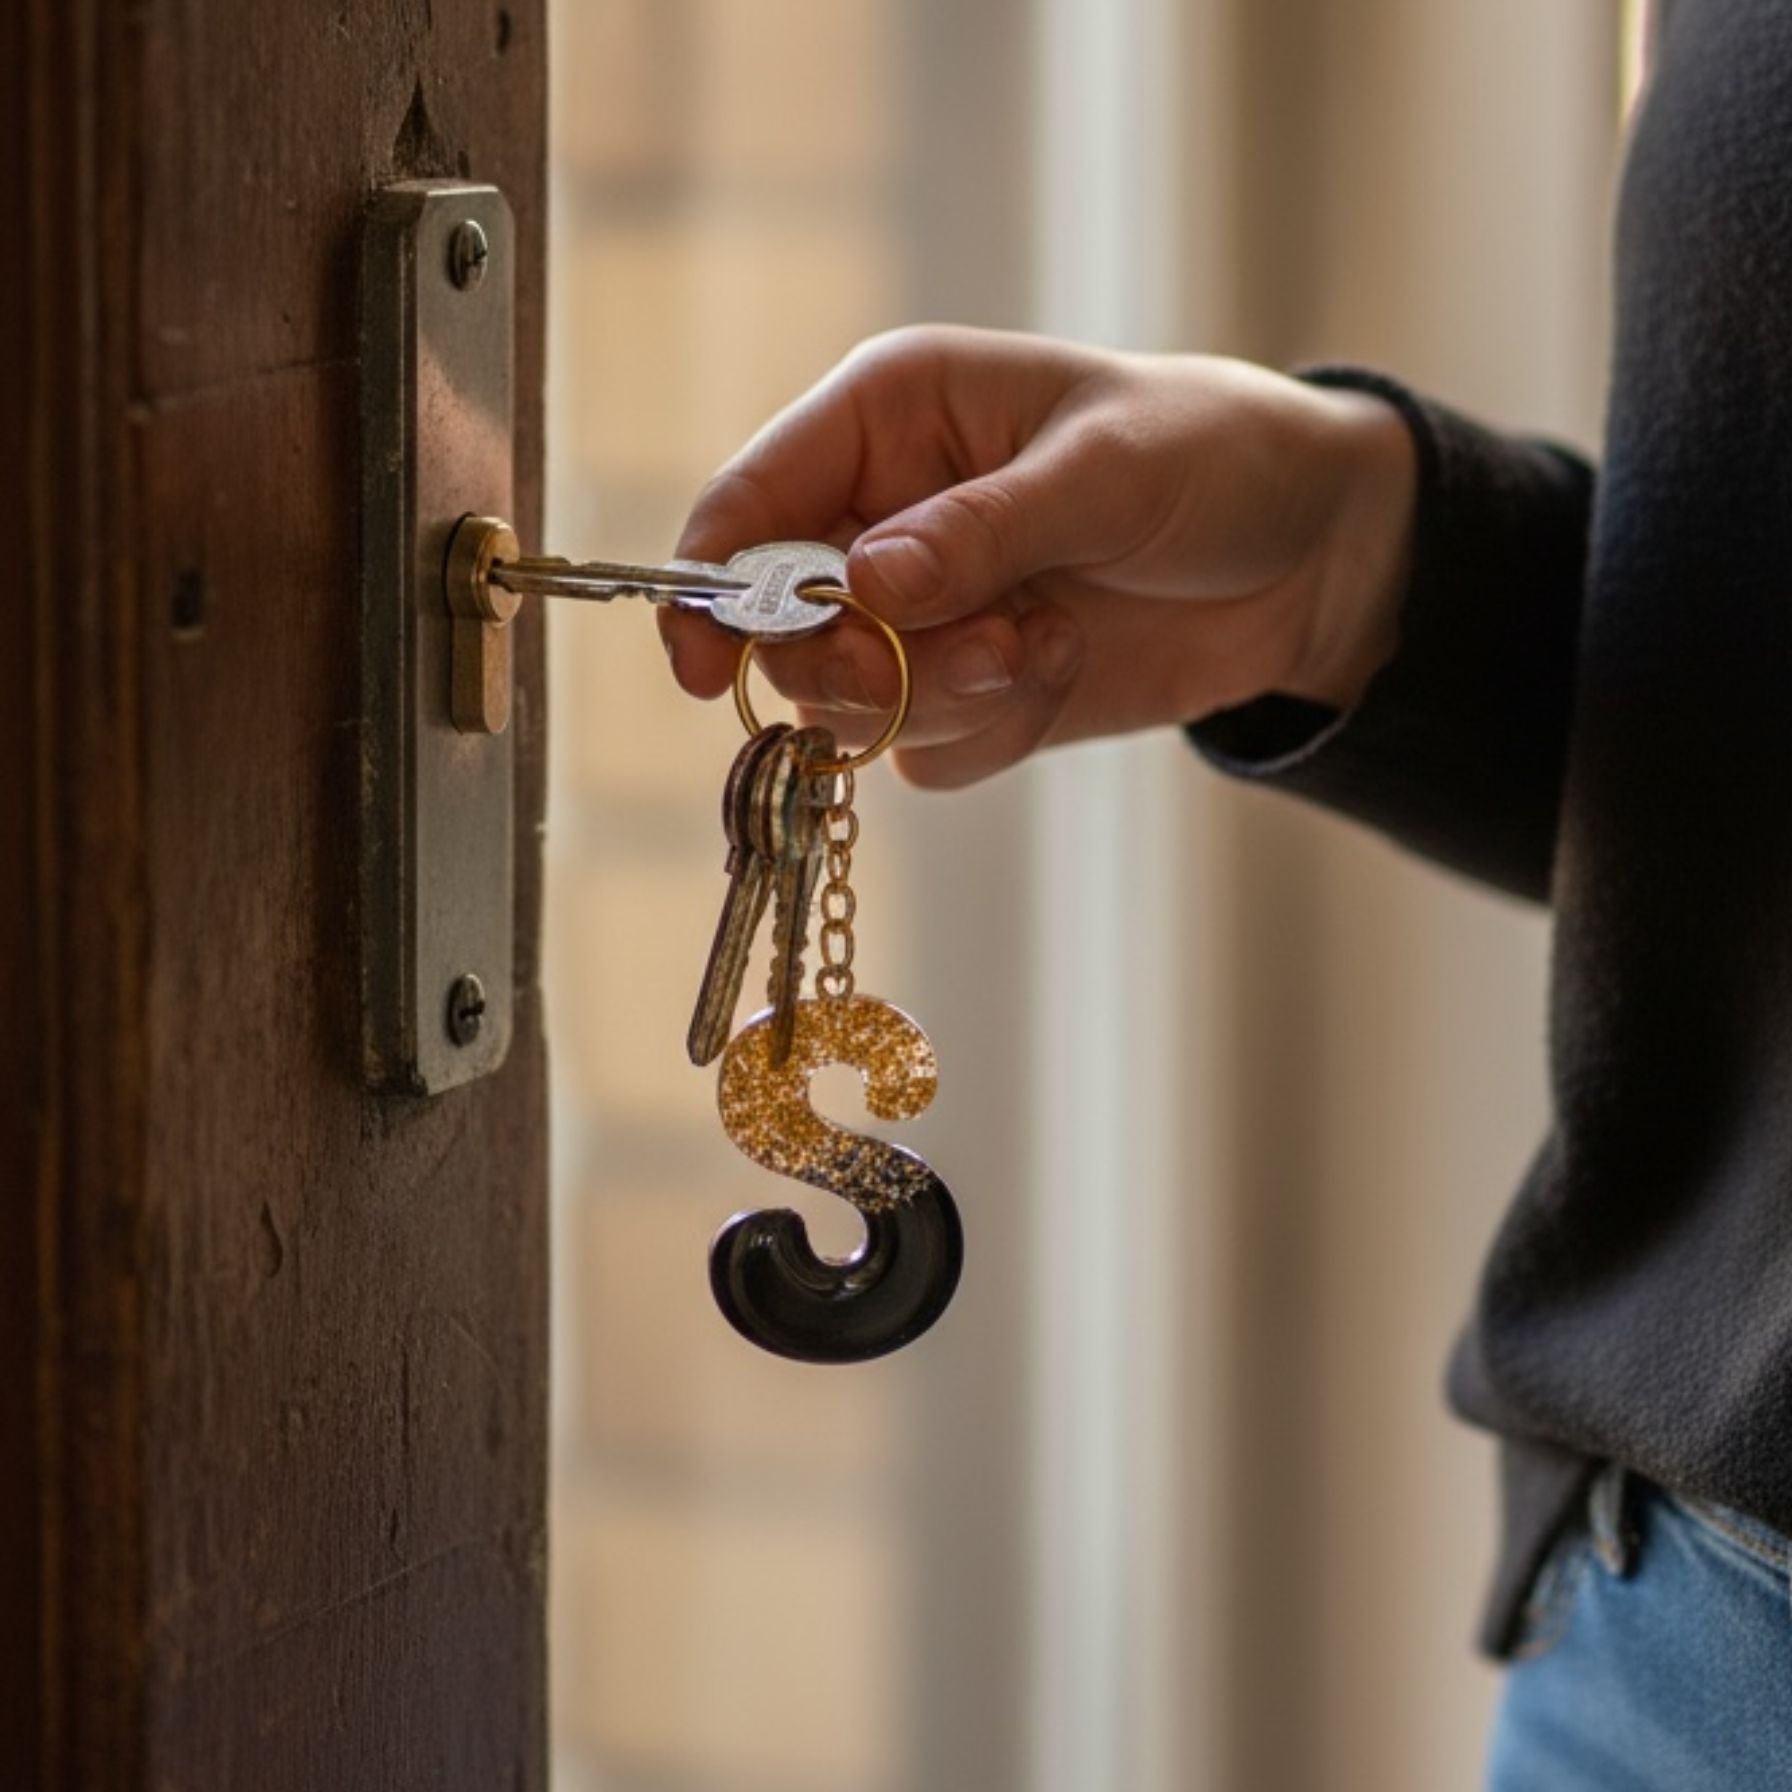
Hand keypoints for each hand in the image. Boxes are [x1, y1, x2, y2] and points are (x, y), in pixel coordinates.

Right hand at [661, 326, 1416, 788]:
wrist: (1308, 558)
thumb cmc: (1211, 456)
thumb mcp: (1106, 471)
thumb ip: (979, 530)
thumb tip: (863, 586)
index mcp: (887, 421)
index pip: (748, 506)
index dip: (709, 586)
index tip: (705, 666)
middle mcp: (881, 520)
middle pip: (783, 630)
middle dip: (861, 662)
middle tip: (975, 650)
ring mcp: (920, 617)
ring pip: (851, 705)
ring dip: (945, 695)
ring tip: (1044, 644)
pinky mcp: (966, 692)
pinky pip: (925, 752)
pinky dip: (993, 730)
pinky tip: (1063, 665)